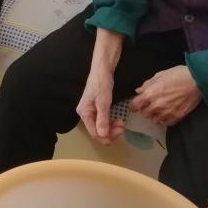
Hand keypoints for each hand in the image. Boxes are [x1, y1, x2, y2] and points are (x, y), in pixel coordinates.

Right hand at [75, 27, 125, 144]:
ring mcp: (90, 111)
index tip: (120, 133)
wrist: (102, 70)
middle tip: (122, 128)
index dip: (106, 137)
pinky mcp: (96, 108)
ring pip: (100, 127)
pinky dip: (110, 122)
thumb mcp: (103, 102)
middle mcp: (85, 114)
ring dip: (111, 128)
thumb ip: (102, 119)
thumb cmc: (101, 84)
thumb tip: (103, 135)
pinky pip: (102, 121)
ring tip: (122, 124)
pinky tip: (118, 120)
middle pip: (97, 131)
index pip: (94, 132)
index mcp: (84, 113)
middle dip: (110, 132)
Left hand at [128, 65, 201, 125]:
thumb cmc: (177, 75)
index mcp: (150, 94)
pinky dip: (164, 119)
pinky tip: (166, 113)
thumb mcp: (159, 75)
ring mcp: (167, 112)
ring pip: (154, 120)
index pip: (135, 105)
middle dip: (145, 109)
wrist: (196, 81)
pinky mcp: (177, 117)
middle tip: (148, 105)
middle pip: (144, 114)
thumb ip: (147, 84)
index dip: (133, 105)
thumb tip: (138, 91)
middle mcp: (157, 105)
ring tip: (158, 110)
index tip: (134, 105)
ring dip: (154, 115)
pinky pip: (166, 123)